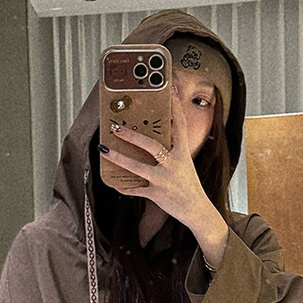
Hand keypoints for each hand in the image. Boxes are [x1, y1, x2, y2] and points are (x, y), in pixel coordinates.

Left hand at [102, 91, 228, 268]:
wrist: (197, 210)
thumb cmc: (188, 184)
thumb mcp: (184, 163)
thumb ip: (171, 150)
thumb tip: (152, 136)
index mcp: (183, 154)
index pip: (179, 126)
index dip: (174, 108)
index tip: (169, 92)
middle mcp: (174, 165)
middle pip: (151, 146)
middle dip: (132, 136)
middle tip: (116, 127)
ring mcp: (164, 180)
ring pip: (138, 167)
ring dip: (119, 158)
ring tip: (104, 150)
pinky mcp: (157, 195)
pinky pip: (136, 190)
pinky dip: (124, 187)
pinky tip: (113, 183)